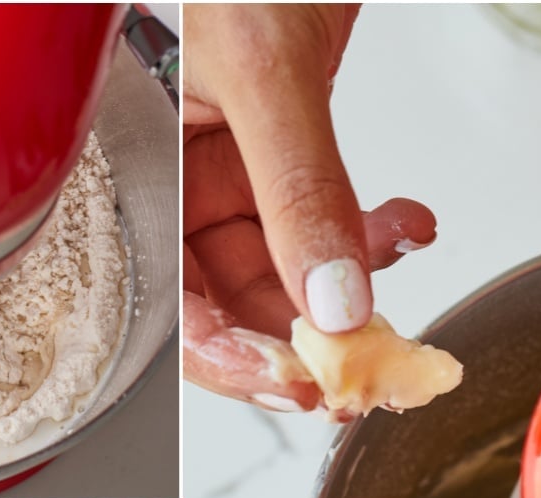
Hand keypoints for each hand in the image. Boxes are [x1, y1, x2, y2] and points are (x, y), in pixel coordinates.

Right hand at [183, 4, 436, 412]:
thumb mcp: (261, 67)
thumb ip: (298, 188)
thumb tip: (335, 302)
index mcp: (137, 177)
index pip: (176, 307)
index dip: (234, 360)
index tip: (300, 388)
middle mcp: (176, 189)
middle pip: (235, 304)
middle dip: (308, 336)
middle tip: (370, 362)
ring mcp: (227, 177)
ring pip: (287, 274)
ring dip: (352, 287)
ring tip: (396, 273)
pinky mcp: (275, 159)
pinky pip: (321, 224)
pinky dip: (369, 234)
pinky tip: (403, 223)